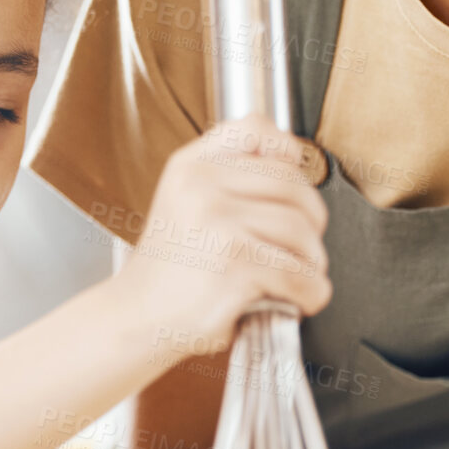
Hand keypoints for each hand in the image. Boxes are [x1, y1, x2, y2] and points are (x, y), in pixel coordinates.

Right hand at [117, 114, 329, 349]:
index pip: (256, 129)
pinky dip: (311, 292)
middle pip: (294, 185)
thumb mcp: (183, 203)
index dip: (287, 152)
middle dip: (312, 221)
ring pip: (302, 230)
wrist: (135, 319)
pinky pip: (299, 274)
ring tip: (298, 276)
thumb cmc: (168, 271)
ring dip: (312, 261)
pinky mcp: (236, 266)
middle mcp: (202, 186)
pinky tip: (298, 299)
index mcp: (190, 166)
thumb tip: (293, 167)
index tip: (294, 182)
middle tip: (303, 248)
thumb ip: (226, 179)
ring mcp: (218, 224)